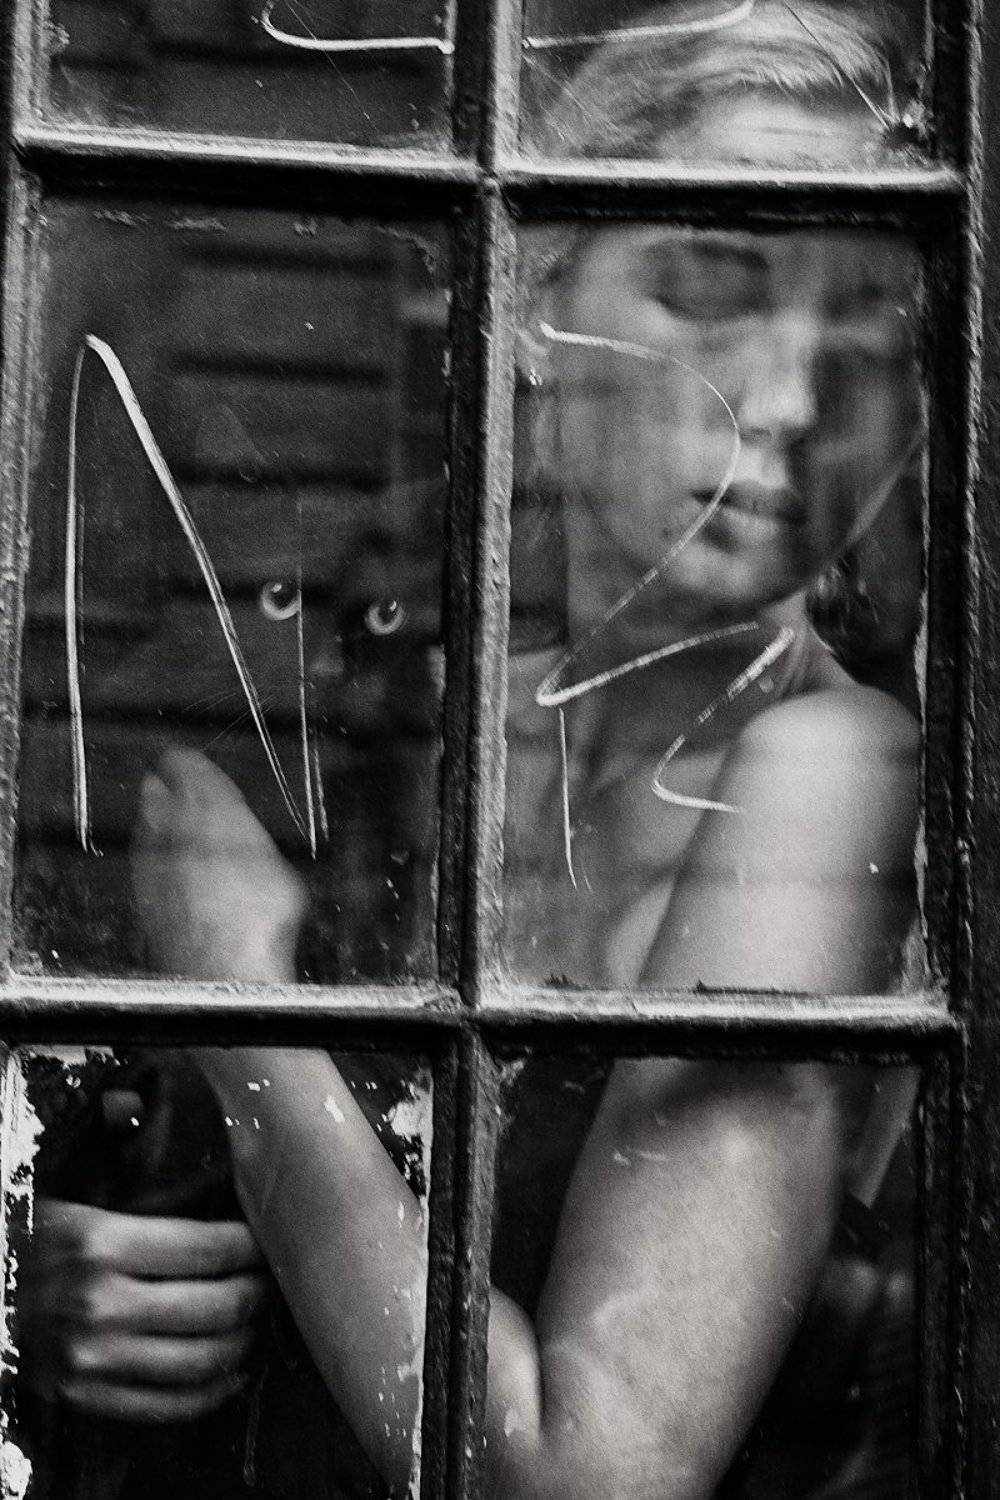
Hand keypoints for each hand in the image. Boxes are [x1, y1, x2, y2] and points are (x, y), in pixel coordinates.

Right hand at [16, 1197, 266, 1421]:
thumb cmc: (33, 1242)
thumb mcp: (83, 1210)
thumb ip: (146, 1209)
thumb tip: (220, 1201)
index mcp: (102, 1245)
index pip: (207, 1249)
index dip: (250, 1247)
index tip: (265, 1242)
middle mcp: (101, 1305)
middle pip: (215, 1307)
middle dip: (255, 1294)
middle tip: (268, 1282)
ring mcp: (93, 1358)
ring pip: (200, 1360)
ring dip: (242, 1343)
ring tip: (253, 1324)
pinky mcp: (85, 1395)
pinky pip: (166, 1405)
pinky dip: (210, 1394)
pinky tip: (230, 1374)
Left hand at [130, 746, 305, 982]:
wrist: (223, 964)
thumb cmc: (257, 917)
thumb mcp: (276, 864)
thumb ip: (250, 839)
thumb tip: (247, 838)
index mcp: (210, 808)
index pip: (186, 766)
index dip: (188, 763)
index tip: (188, 761)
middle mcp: (173, 828)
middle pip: (157, 791)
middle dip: (165, 786)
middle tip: (172, 782)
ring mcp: (152, 860)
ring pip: (145, 824)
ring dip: (155, 818)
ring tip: (166, 818)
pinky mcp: (143, 891)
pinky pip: (143, 860)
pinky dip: (152, 855)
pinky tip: (164, 864)